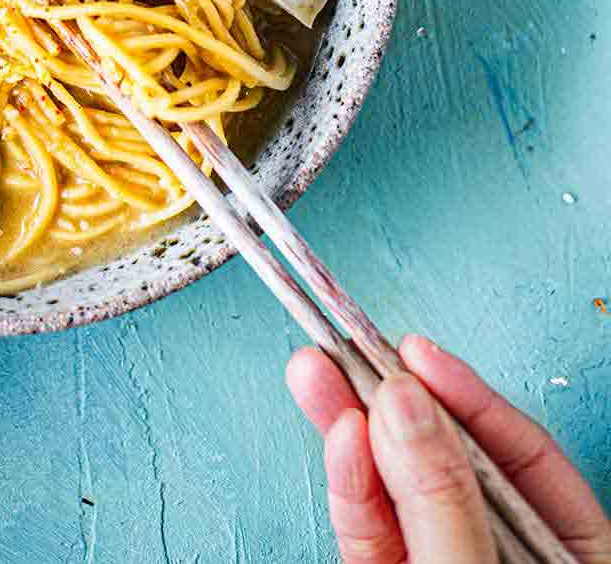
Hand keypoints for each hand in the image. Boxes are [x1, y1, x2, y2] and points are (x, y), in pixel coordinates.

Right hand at [288, 335, 610, 563]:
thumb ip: (441, 498)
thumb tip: (401, 404)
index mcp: (570, 554)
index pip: (525, 454)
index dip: (468, 395)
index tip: (414, 351)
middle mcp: (504, 554)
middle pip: (448, 461)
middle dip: (394, 401)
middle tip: (347, 343)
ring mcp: (448, 563)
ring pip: (398, 490)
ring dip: (353, 428)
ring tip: (315, 371)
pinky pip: (372, 532)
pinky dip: (350, 485)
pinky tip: (336, 434)